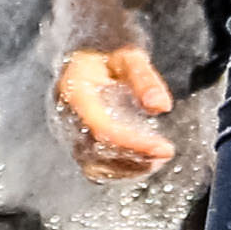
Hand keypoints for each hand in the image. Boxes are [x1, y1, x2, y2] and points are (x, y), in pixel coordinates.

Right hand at [53, 17, 177, 181]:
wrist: (86, 60)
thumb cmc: (107, 57)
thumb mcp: (129, 57)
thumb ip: (144, 79)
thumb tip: (160, 107)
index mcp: (74, 91)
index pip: (102, 127)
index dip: (133, 142)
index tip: (164, 147)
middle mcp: (65, 116)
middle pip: (97, 151)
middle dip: (134, 158)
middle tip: (164, 153)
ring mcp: (67, 132)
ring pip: (94, 166)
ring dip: (128, 169)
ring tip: (157, 160)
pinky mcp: (75, 144)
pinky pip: (93, 169)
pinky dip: (118, 172)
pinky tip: (141, 165)